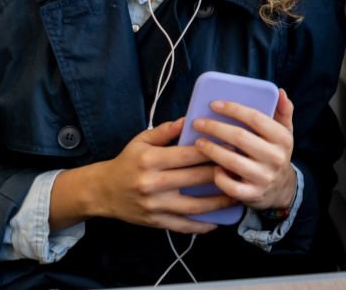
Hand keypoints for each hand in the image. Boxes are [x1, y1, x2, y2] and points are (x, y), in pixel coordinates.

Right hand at [84, 118, 237, 233]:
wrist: (103, 192)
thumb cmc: (127, 162)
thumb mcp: (141, 140)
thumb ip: (166, 130)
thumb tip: (189, 119)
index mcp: (151, 160)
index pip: (188, 155)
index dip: (212, 151)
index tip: (232, 147)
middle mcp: (153, 183)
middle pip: (196, 179)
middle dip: (222, 173)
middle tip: (242, 169)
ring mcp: (155, 205)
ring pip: (195, 206)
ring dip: (220, 201)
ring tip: (238, 194)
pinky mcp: (156, 222)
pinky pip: (184, 226)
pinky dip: (203, 225)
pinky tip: (218, 220)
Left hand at [192, 89, 296, 210]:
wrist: (282, 189)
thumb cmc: (275, 153)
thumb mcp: (285, 132)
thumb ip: (283, 111)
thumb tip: (280, 91)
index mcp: (282, 139)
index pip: (256, 118)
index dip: (233, 109)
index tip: (213, 104)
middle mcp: (276, 158)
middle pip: (240, 138)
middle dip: (216, 128)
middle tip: (197, 123)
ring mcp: (264, 177)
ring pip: (233, 162)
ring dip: (212, 150)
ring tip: (198, 142)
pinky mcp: (253, 195)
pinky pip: (231, 186)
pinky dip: (219, 177)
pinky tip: (213, 168)